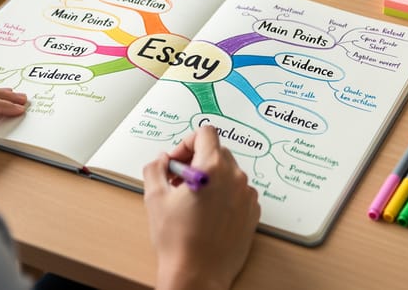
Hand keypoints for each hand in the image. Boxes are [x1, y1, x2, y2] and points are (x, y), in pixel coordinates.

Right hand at [143, 126, 260, 289]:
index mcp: (212, 167)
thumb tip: (161, 159)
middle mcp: (234, 177)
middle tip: (179, 181)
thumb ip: (155, 168)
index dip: (187, 143)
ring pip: (229, 172)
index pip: (205, 132)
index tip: (177, 161)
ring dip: (211, 177)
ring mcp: (247, 195)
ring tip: (193, 200)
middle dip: (197, 160)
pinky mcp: (253, 212)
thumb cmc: (178, 240)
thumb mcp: (155, 198)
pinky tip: (208, 213)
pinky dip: (225, 194)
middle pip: (217, 151)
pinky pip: (239, 191)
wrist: (197, 274)